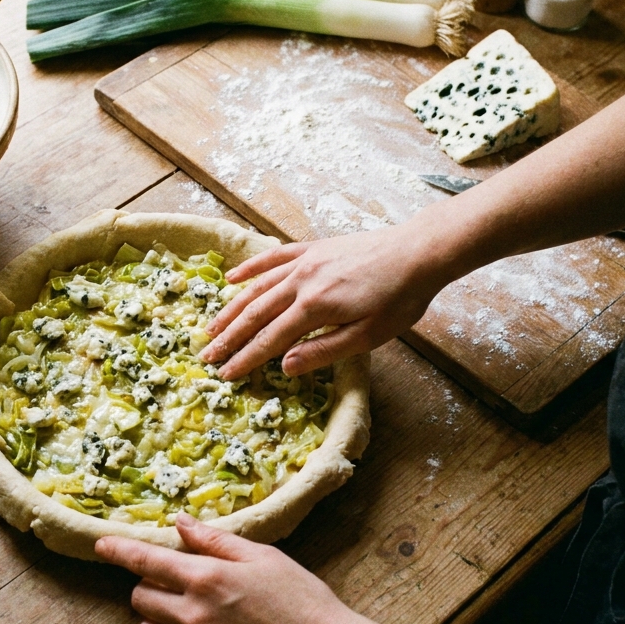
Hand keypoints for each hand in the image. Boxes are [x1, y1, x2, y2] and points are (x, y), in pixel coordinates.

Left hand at [95, 515, 364, 623]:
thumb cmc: (300, 598)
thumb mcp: (262, 556)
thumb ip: (215, 540)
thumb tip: (181, 522)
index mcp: (207, 578)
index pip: (146, 561)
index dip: (119, 550)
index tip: (102, 544)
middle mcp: (193, 614)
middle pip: (140, 596)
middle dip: (149, 582)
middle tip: (175, 577)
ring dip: (155, 614)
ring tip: (182, 606)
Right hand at [200, 224, 448, 380]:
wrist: (417, 252)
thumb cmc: (399, 299)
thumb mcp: (368, 336)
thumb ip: (324, 351)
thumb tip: (284, 365)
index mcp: (315, 308)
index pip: (270, 339)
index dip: (245, 359)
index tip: (225, 375)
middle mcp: (301, 282)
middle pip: (255, 314)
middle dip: (229, 337)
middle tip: (207, 356)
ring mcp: (304, 262)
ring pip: (257, 288)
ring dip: (232, 308)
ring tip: (212, 326)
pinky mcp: (311, 248)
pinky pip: (272, 258)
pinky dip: (250, 269)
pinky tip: (232, 279)